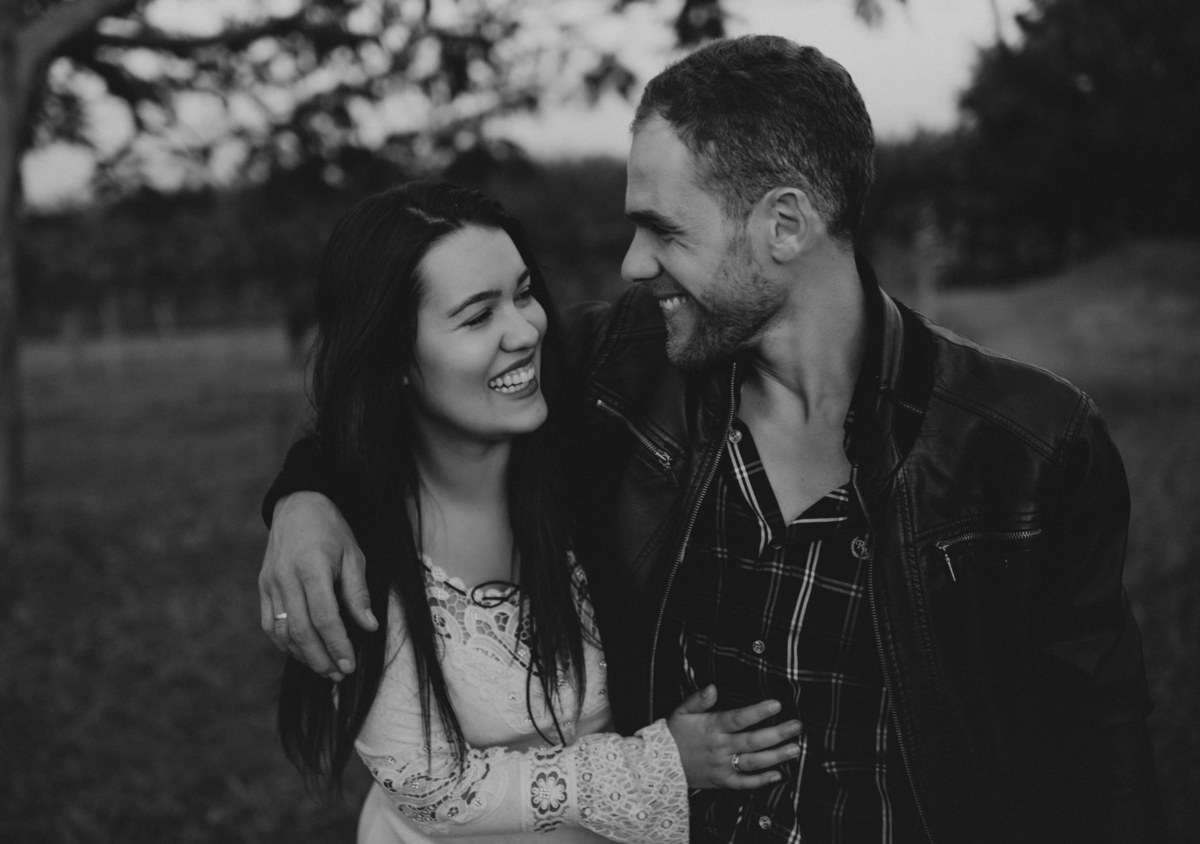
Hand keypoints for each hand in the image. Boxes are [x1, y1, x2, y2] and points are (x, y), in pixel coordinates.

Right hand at [258, 491, 376, 679]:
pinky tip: (302, 653)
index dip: (337, 645)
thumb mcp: (353, 555)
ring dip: (303, 655)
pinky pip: (269, 624)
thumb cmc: (331, 530)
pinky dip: (284, 643)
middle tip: (339, 674)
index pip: (324, 617)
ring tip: (325, 668)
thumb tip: (368, 627)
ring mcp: (270, 584)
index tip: (350, 665)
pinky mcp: (262, 588)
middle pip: (300, 630)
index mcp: (311, 567)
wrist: (297, 506)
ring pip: (282, 631)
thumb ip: (358, 593)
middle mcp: (286, 578)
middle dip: (321, 658)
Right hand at [667, 685, 801, 789]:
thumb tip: (713, 687)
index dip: (758, 711)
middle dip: (777, 733)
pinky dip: (761, 781)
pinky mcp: (722, 781)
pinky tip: (778, 774)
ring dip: (776, 756)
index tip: (776, 704)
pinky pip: (744, 783)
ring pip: (753, 762)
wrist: (658, 765)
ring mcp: (722, 766)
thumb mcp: (681, 712)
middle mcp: (720, 747)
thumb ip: (698, 699)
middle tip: (797, 727)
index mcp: (711, 727)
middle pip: (753, 741)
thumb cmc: (673, 735)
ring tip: (795, 749)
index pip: (738, 718)